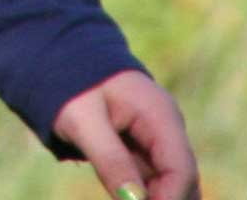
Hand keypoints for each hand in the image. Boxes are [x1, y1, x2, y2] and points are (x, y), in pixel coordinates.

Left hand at [51, 68, 196, 199]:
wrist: (64, 61)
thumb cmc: (73, 87)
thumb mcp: (84, 122)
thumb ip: (110, 159)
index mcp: (161, 116)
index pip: (181, 170)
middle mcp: (168, 129)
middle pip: (182, 181)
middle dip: (164, 199)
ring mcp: (158, 139)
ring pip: (169, 184)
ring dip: (152, 196)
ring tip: (120, 192)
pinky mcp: (144, 149)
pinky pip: (151, 180)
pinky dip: (141, 193)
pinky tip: (122, 193)